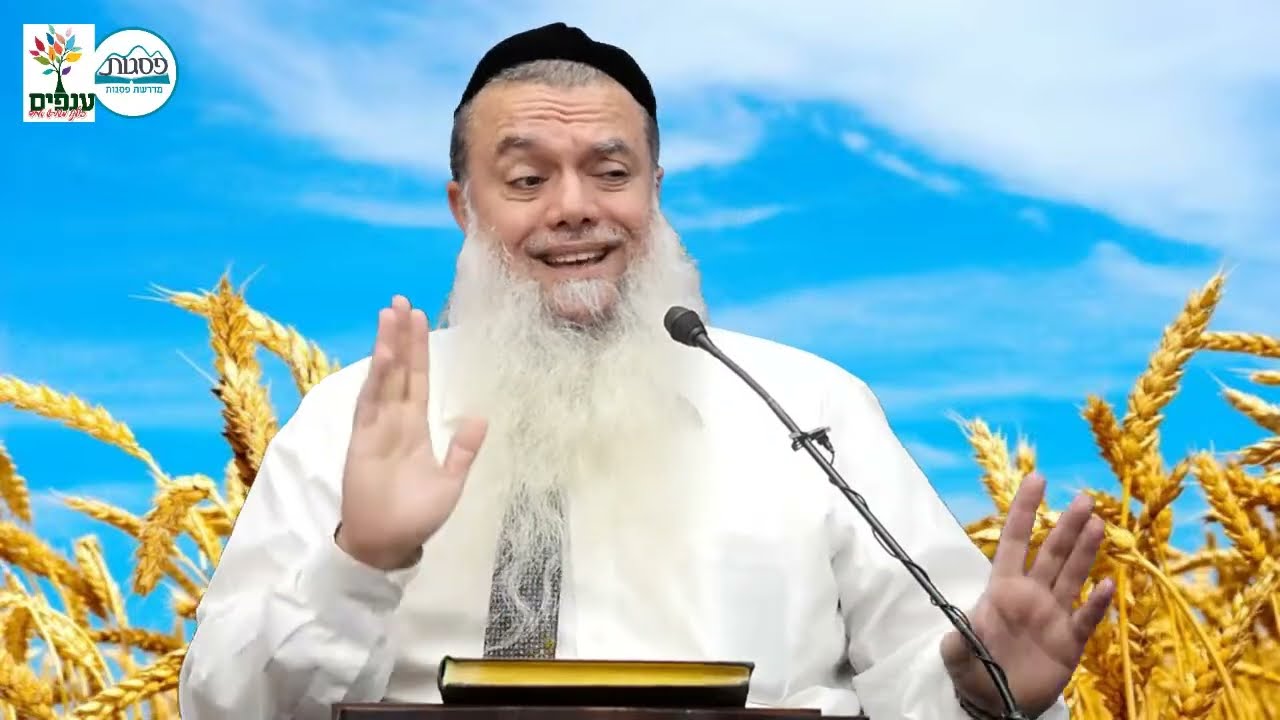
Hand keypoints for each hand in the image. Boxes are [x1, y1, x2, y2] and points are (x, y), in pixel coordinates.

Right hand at [336, 295, 487, 570]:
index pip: (419, 381)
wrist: (388, 543)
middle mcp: (395, 421)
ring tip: (389, 315)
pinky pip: (370, 404)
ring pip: (384, 379)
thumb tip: (480, 417)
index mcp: (416, 428)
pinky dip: (376, 380)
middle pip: (401, 371)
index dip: (419, 351)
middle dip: (402, 337)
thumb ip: (463, 451)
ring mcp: (376, 428)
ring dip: (387, 348)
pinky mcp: (362, 440)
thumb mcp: (451, 482)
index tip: (420, 319)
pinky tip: (382, 356)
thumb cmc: (417, 516)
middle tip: (402, 301)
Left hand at [940, 473, 1114, 717]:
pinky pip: (1086, 618)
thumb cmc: (976, 672)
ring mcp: (1054, 616)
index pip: (1015, 541)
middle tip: (1083, 499)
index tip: (1037, 478)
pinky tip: (1108, 583)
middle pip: (1052, 553)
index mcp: (1002, 589)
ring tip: (1098, 524)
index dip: (1024, 510)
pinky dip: (1097, 603)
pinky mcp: (1070, 642)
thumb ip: (958, 643)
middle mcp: (1031, 595)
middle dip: (1066, 526)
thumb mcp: (958, 657)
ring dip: (1085, 551)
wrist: (1000, 705)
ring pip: (1072, 576)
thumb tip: (955, 631)